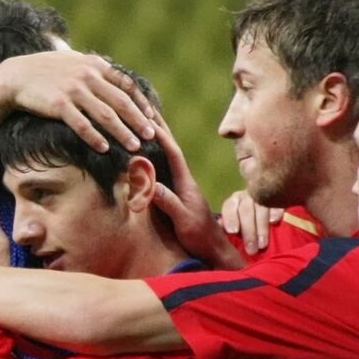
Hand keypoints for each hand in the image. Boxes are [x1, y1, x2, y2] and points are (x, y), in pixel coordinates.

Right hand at [0, 51, 155, 153]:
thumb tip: (118, 82)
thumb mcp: (75, 63)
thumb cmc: (48, 72)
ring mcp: (73, 90)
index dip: (140, 102)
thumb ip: (97, 71)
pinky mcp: (59, 105)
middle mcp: (87, 76)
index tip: (152, 117)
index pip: (126, 84)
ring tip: (134, 147)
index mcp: (94, 65)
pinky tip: (104, 148)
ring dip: (122, 132)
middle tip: (150, 135)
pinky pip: (81, 124)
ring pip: (104, 114)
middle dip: (137, 120)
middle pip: (120, 101)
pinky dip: (94, 137)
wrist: (16, 76)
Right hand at [149, 116, 243, 269]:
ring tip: (144, 124)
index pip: (173, 153)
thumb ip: (169, 202)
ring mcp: (180, 189)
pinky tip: (148, 156)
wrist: (214, 250)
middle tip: (146, 108)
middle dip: (159, 129)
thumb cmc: (200, 236)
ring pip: (166, 159)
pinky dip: (155, 160)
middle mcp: (183, 182)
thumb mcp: (183, 219)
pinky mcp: (176, 197)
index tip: (149, 117)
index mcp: (186, 183)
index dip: (162, 135)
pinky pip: (163, 173)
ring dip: (156, 141)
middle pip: (169, 150)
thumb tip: (153, 185)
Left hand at [220, 190, 282, 256]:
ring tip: (262, 245)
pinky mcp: (277, 199)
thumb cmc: (244, 224)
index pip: (229, 207)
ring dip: (261, 227)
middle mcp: (247, 197)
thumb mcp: (234, 226)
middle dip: (248, 231)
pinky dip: (275, 212)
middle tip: (251, 250)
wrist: (266, 213)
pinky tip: (274, 222)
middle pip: (246, 211)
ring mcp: (263, 197)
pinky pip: (276, 204)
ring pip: (261, 209)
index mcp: (234, 202)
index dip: (230, 218)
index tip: (233, 231)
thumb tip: (220, 239)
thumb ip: (227, 230)